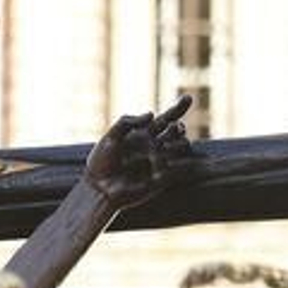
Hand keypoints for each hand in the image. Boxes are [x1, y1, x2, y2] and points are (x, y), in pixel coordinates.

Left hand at [84, 94, 195, 212]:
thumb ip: (127, 122)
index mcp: (143, 134)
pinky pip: (181, 166)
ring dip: (176, 142)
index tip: (188, 97)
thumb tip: (152, 114)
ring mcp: (161, 161)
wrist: (99, 189)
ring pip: (181, 145)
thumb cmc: (101, 163)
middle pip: (176, 131)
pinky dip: (179, 160)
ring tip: (159, 149)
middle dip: (177, 128)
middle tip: (173, 129)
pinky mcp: (165, 177)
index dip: (179, 108)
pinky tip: (163, 161)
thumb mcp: (110, 137)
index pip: (166, 119)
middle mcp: (155, 146)